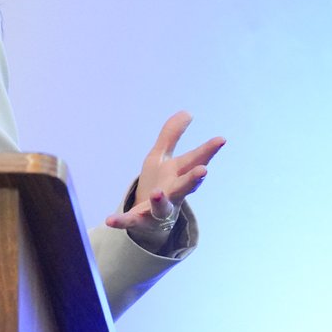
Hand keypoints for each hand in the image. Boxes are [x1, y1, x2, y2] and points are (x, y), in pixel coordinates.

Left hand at [105, 111, 225, 251]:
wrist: (149, 218)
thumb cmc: (160, 184)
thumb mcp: (161, 157)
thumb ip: (171, 135)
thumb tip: (187, 111)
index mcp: (178, 175)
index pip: (195, 161)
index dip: (208, 150)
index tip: (221, 139)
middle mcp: (173, 193)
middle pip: (184, 186)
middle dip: (193, 179)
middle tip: (204, 171)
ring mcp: (158, 208)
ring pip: (163, 206)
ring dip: (161, 200)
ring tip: (158, 193)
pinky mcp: (140, 219)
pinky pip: (130, 220)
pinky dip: (121, 220)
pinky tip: (109, 219)